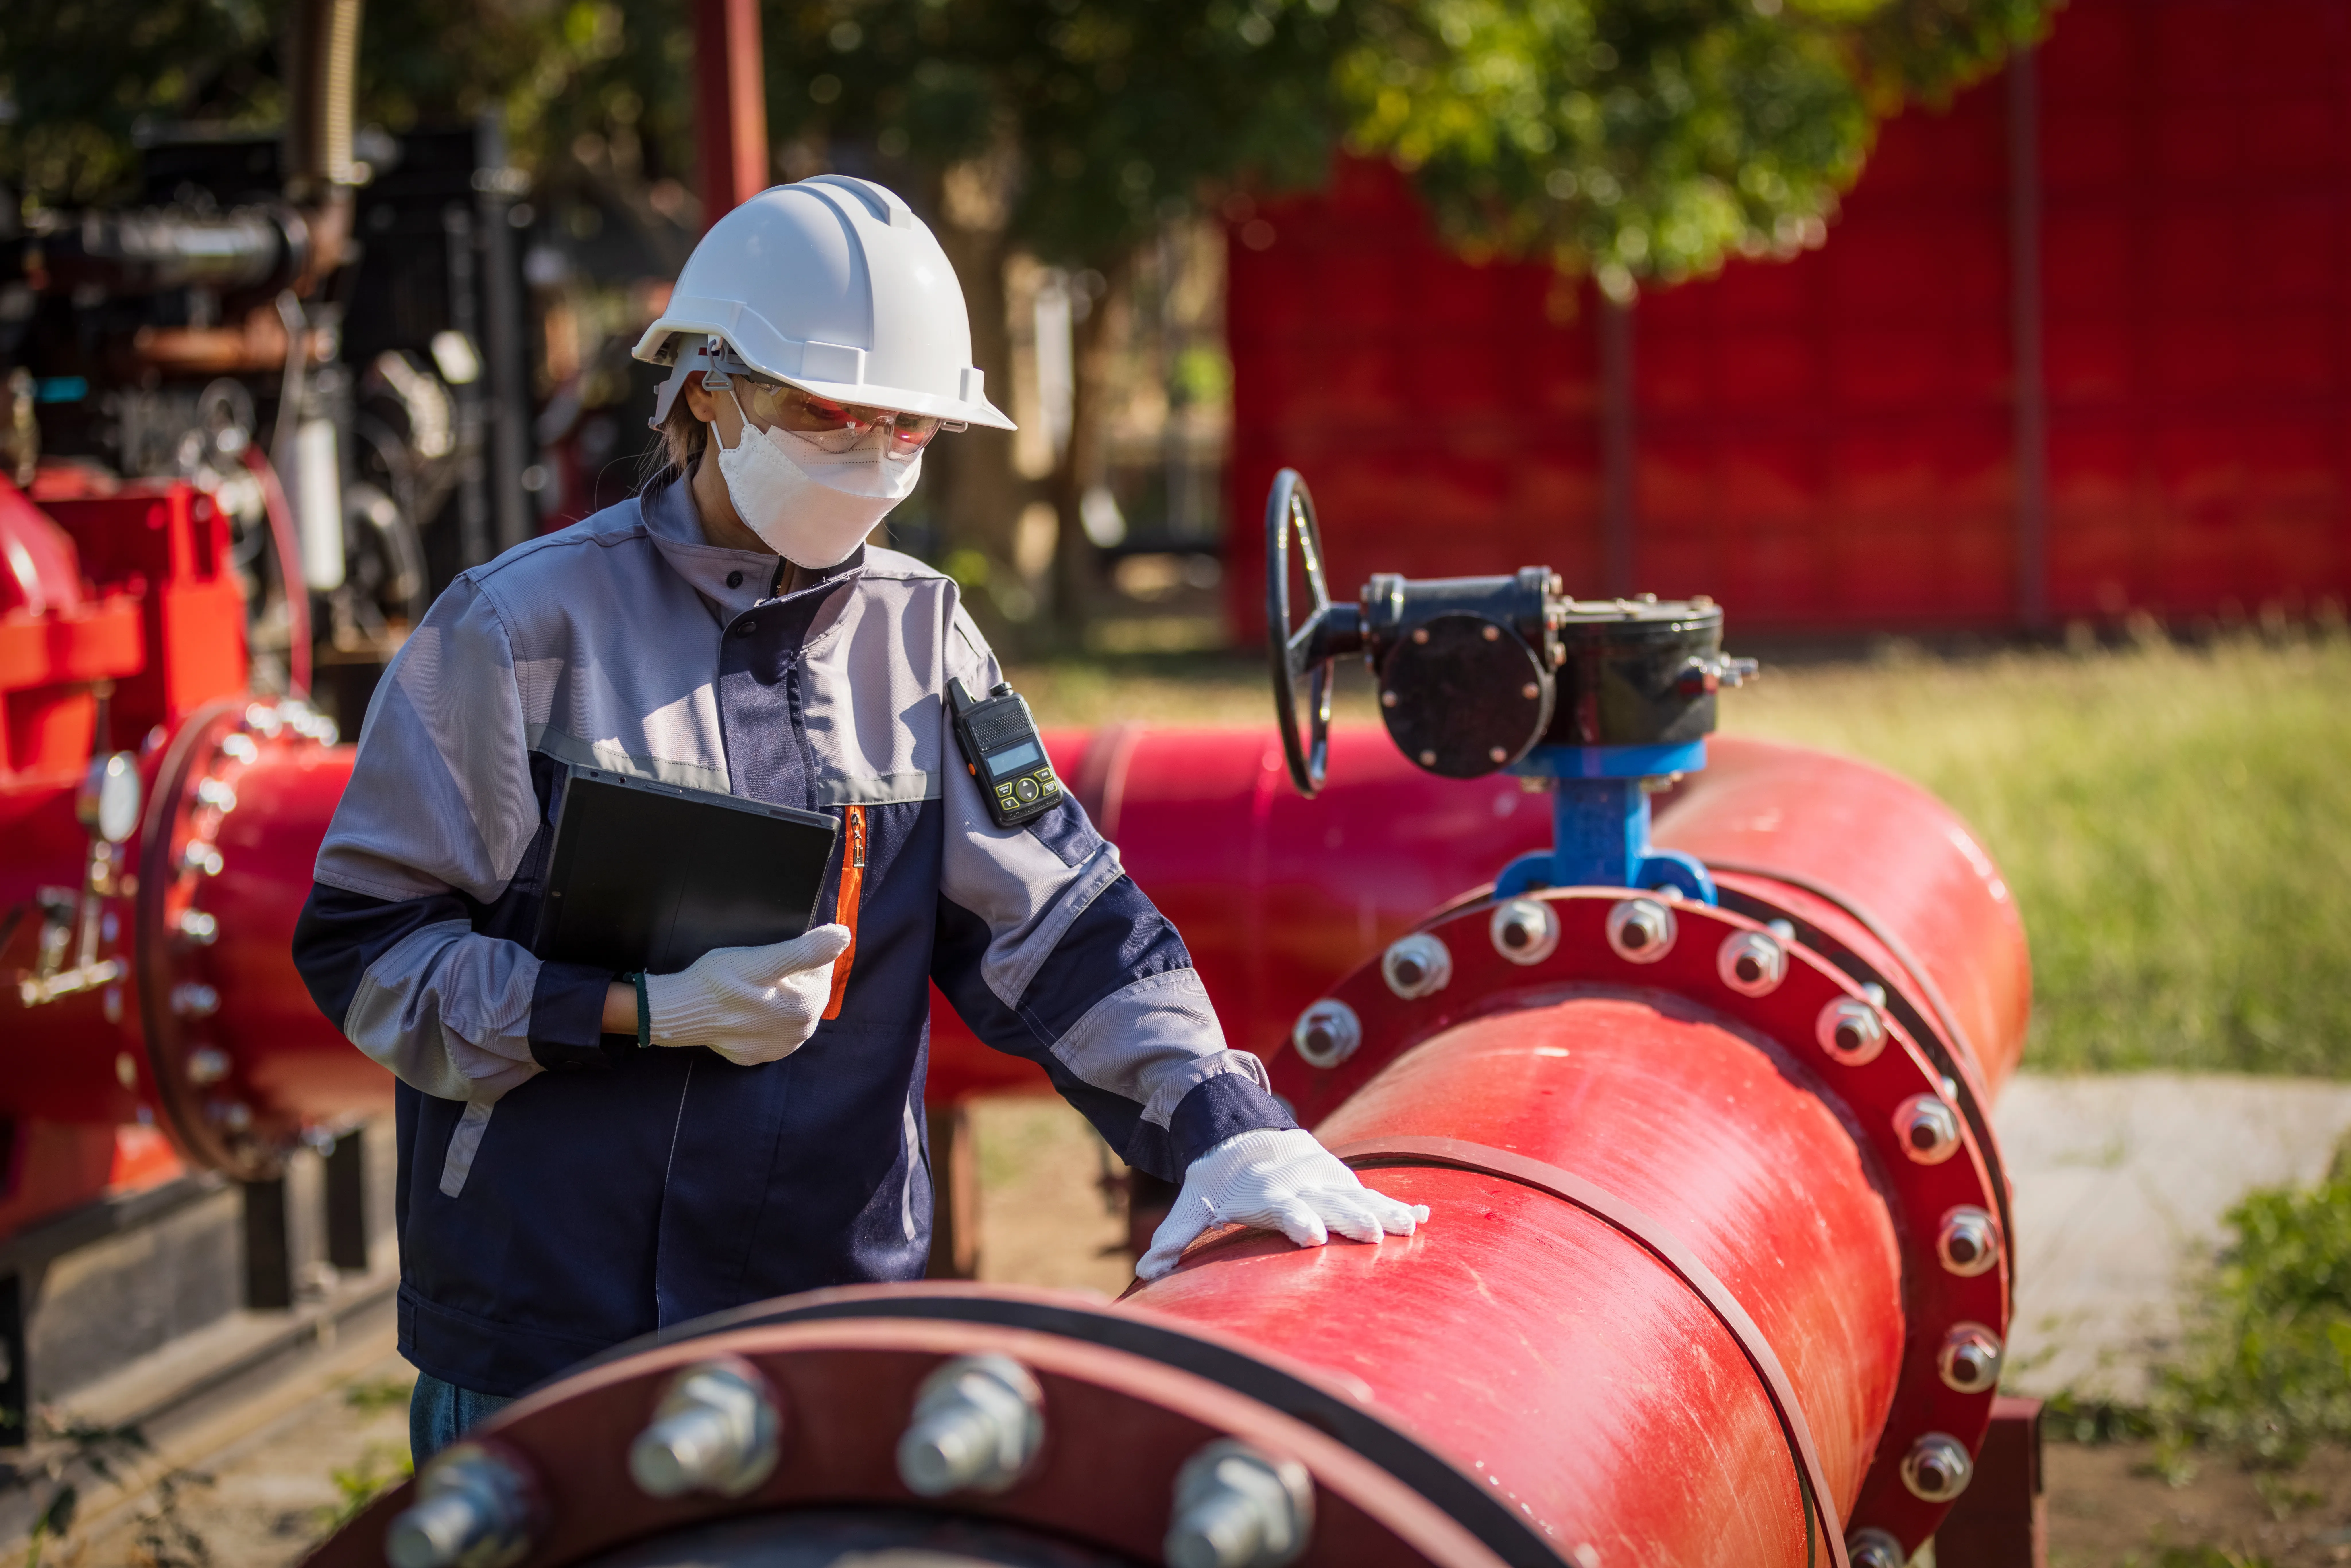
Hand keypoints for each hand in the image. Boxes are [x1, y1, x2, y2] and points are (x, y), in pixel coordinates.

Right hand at [642, 924, 850, 1065]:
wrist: (682, 1011)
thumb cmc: (720, 981)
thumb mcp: (762, 960)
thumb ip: (805, 952)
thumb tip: (844, 936)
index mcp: (807, 1008)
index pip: (822, 969)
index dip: (801, 954)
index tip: (775, 952)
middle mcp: (800, 1033)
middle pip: (808, 991)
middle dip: (791, 976)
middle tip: (759, 969)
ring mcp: (780, 1048)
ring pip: (791, 1010)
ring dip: (778, 995)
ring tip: (751, 986)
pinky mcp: (760, 1055)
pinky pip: (772, 1028)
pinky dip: (764, 1015)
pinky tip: (747, 1007)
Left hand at [1136, 1127, 1428, 1280]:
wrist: (1245, 1130)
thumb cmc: (1219, 1176)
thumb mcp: (1195, 1200)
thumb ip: (1175, 1234)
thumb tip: (1147, 1270)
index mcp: (1268, 1193)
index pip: (1285, 1209)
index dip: (1298, 1220)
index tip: (1313, 1236)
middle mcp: (1301, 1185)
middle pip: (1330, 1203)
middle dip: (1352, 1218)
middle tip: (1375, 1235)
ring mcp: (1326, 1181)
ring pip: (1359, 1197)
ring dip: (1385, 1212)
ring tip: (1412, 1228)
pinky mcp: (1341, 1181)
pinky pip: (1374, 1193)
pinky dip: (1400, 1204)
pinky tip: (1425, 1217)